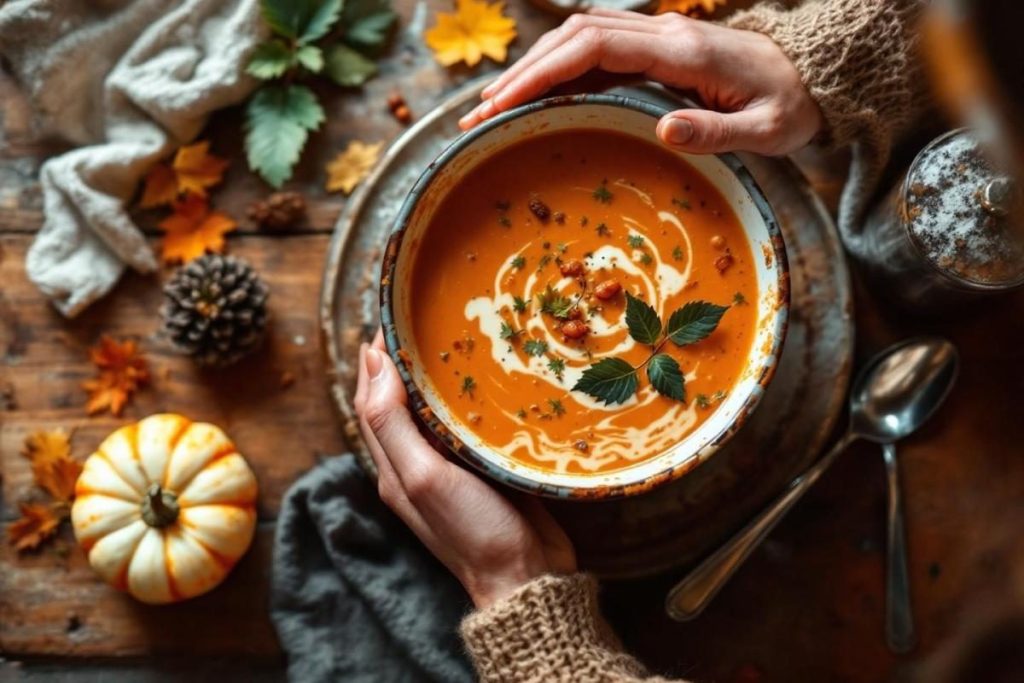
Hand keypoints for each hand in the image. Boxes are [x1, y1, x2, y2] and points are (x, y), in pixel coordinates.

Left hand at [354, 333, 576, 607]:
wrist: (527, 577)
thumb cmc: (472, 531)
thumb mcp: (423, 476)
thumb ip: (393, 423)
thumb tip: (374, 362)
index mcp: (393, 466)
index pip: (370, 401)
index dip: (374, 360)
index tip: (389, 318)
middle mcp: (416, 464)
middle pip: (400, 402)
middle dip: (403, 362)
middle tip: (420, 319)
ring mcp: (451, 468)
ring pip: (435, 412)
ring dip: (437, 376)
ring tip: (451, 337)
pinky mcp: (485, 470)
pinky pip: (469, 425)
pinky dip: (468, 398)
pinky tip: (488, 378)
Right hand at [459, 9, 822, 155]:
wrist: (810, 78)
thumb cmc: (788, 107)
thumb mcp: (766, 130)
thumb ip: (717, 131)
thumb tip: (663, 129)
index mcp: (681, 50)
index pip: (596, 46)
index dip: (545, 70)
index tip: (505, 101)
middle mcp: (661, 35)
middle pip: (574, 37)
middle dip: (522, 73)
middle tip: (479, 115)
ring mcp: (655, 39)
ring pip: (577, 40)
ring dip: (533, 70)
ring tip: (492, 109)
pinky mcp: (653, 51)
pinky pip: (594, 53)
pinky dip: (556, 72)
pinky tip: (533, 98)